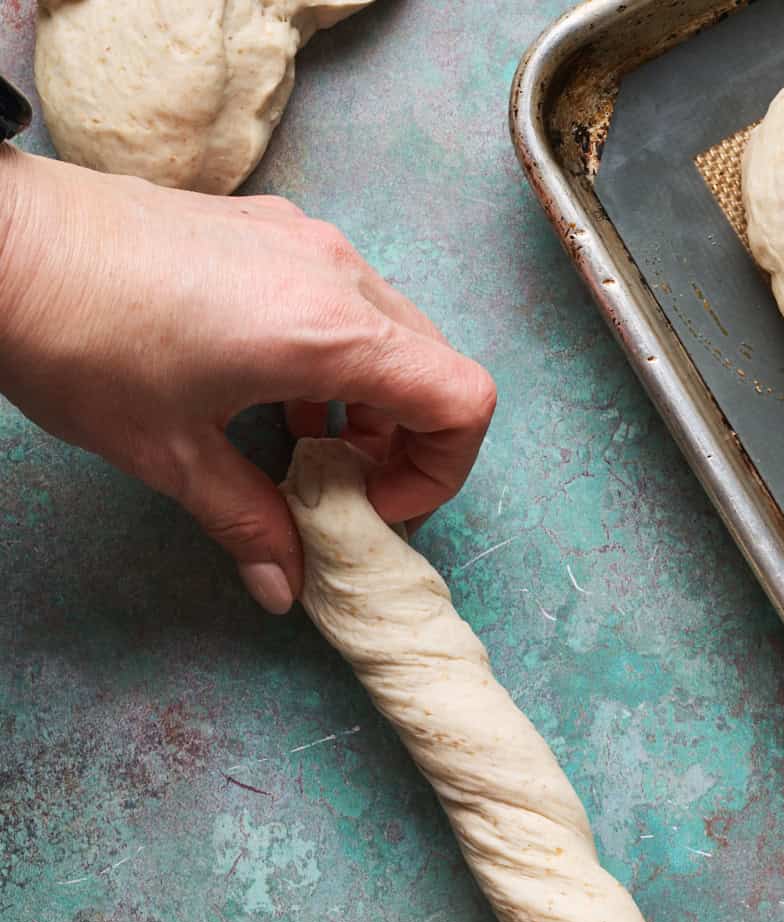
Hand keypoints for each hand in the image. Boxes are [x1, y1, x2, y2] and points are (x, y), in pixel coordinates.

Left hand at [0, 148, 495, 612]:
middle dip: (408, 445)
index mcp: (328, 331)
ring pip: (392, 333)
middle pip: (435, 366)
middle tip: (345, 494)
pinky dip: (336, 361)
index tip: (376, 507)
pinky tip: (272, 397)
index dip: (440, 471)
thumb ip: (248, 521)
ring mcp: (302, 241)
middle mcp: (334, 273)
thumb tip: (285, 586)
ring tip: (305, 451)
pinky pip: (342, 301)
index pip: (462, 398)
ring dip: (371, 404)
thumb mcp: (170, 455)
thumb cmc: (78, 338)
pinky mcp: (266, 229)